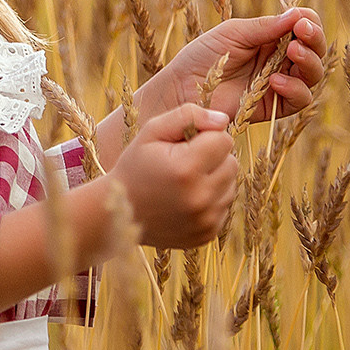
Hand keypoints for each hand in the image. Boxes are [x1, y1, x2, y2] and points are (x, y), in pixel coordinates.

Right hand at [106, 102, 238, 248]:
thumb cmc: (135, 165)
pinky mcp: (207, 234)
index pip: (224, 140)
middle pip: (232, 163)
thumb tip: (223, 120)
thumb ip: (188, 115)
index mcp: (186, 169)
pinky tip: (186, 199)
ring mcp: (205, 220)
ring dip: (214, 179)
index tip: (184, 144)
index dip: (205, 137)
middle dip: (212, 157)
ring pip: (231, 184)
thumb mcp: (152, 131)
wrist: (117, 212)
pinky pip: (225, 205)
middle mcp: (200, 198)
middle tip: (184, 162)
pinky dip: (210, 199)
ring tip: (184, 182)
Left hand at [144, 9, 327, 126]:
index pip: (304, 26)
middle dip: (314, 40)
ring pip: (312, 75)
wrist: (182, 88)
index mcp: (271, 37)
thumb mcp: (233, 33)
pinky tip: (275, 81)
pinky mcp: (273, 106)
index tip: (301, 21)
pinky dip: (294, 89)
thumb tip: (298, 14)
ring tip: (292, 53)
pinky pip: (298, 100)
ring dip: (309, 62)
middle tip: (301, 34)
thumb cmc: (202, 55)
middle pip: (315, 50)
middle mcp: (279, 59)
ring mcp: (278, 83)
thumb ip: (265, 27)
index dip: (309, 23)